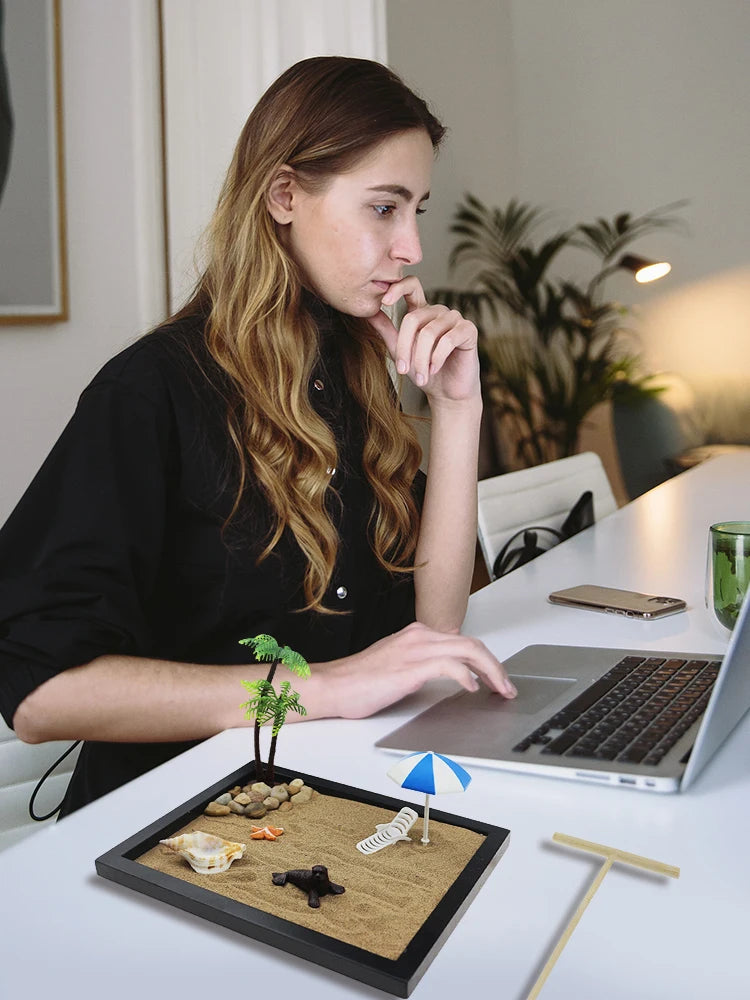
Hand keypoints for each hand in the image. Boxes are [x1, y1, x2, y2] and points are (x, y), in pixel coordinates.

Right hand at [316, 621, 516, 719]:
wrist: (331, 685)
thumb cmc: (357, 681)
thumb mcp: (397, 666)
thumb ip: (421, 665)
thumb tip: (448, 676)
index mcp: (416, 634)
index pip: (462, 641)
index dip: (485, 659)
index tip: (496, 677)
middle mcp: (419, 636)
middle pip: (472, 643)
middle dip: (495, 665)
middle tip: (507, 686)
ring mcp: (416, 649)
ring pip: (468, 650)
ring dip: (491, 671)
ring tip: (500, 689)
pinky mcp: (411, 667)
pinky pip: (451, 666)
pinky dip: (467, 676)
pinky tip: (472, 689)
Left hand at [368, 276, 480, 404]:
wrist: (447, 393)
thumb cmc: (424, 372)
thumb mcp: (400, 351)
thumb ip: (387, 331)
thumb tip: (369, 313)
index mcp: (422, 311)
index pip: (411, 286)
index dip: (398, 288)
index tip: (384, 301)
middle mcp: (439, 311)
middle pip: (413, 318)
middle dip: (405, 348)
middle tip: (402, 370)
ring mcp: (455, 318)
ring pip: (429, 332)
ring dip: (421, 359)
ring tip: (420, 377)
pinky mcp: (469, 330)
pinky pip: (448, 340)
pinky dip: (437, 358)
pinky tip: (434, 370)